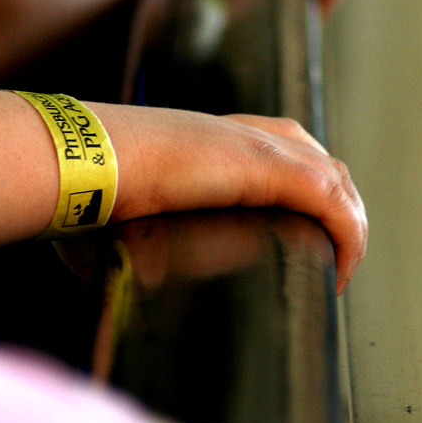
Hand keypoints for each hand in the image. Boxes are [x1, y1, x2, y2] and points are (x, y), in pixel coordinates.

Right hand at [94, 105, 366, 293]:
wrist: (75, 161)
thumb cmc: (81, 190)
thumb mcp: (115, 212)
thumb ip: (123, 240)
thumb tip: (108, 288)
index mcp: (207, 138)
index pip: (279, 148)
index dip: (303, 187)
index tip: (302, 234)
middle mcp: (237, 134)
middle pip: (317, 158)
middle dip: (335, 207)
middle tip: (329, 257)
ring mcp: (253, 145)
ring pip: (333, 178)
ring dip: (346, 225)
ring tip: (339, 270)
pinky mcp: (263, 167)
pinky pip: (330, 201)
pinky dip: (346, 235)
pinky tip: (341, 271)